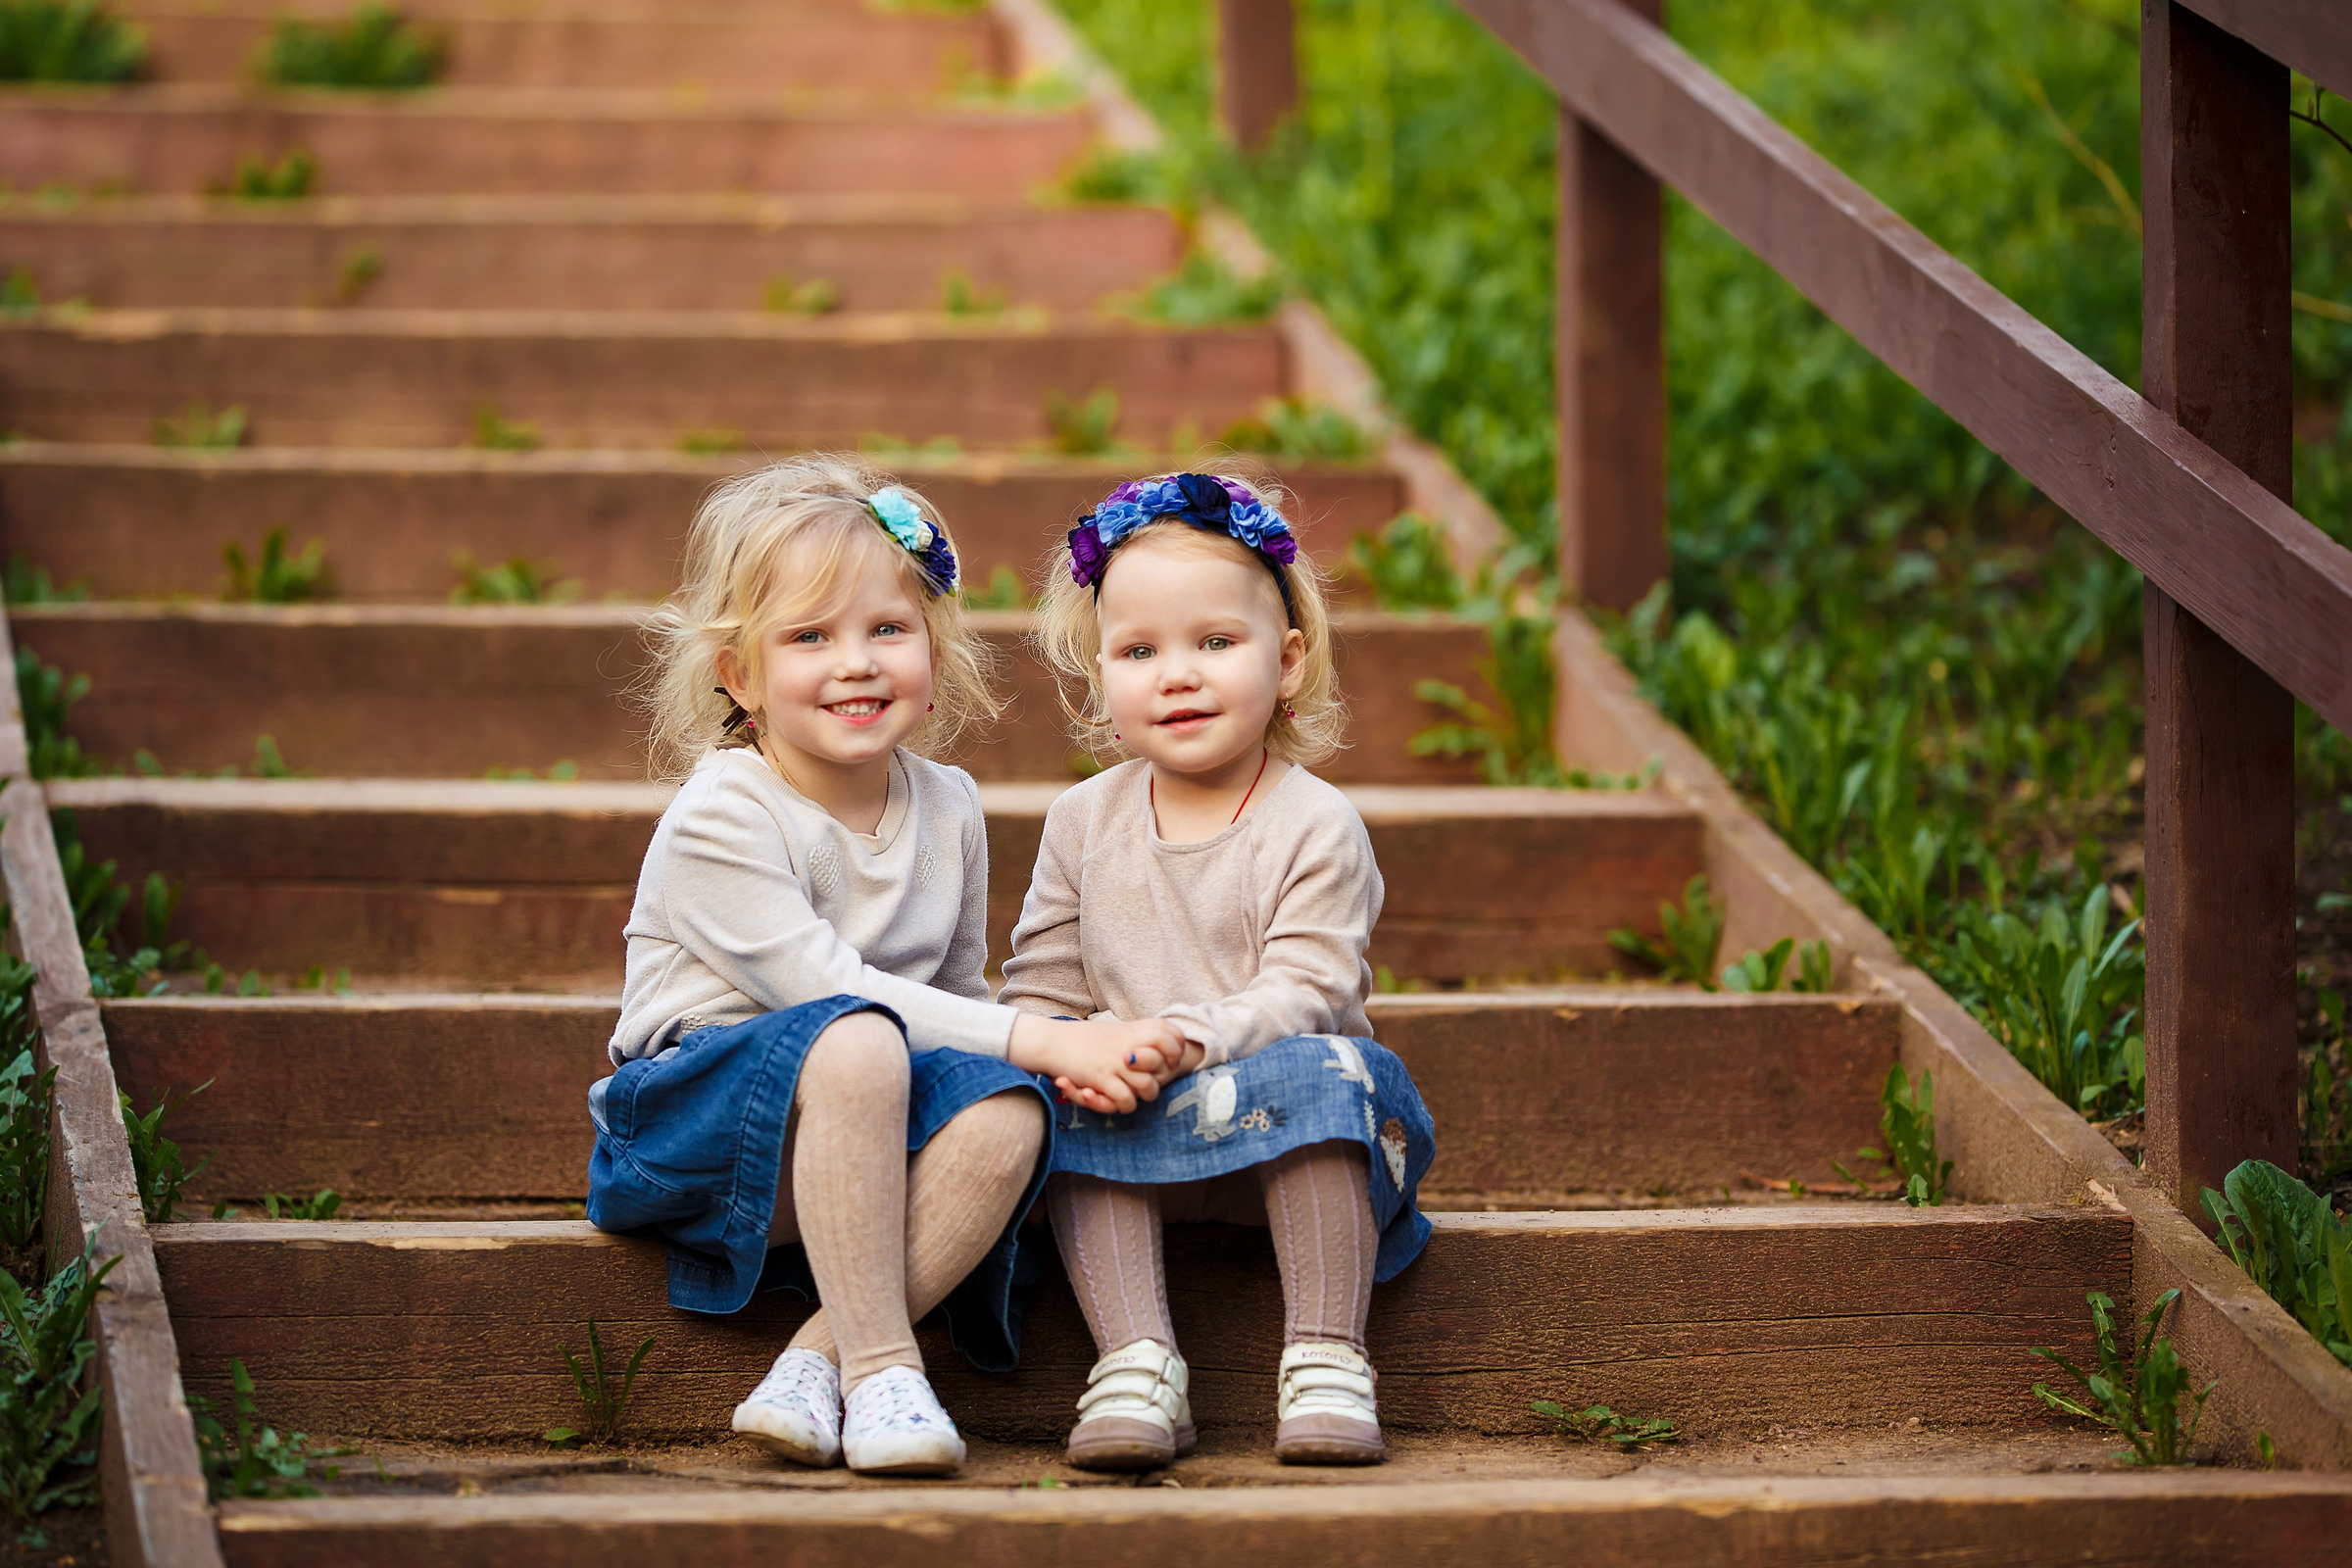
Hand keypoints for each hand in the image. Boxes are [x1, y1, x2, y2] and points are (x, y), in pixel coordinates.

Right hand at [1009, 1014, 1185, 1114]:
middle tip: (1152, 1081)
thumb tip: (1156, 1046)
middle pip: (1164, 1064)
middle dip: (1162, 1078)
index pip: (1171, 1032)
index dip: (1176, 1048)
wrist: (1052, 1042)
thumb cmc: (1082, 1038)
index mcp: (1132, 1029)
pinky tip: (1115, 1101)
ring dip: (1143, 1096)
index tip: (1169, 1060)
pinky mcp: (1102, 1079)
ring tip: (1132, 1093)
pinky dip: (1124, 1105)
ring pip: (1148, 1088)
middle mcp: (1127, 1045)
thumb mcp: (1113, 1030)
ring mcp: (1115, 1062)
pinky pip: (1126, 1100)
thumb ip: (1134, 1035)